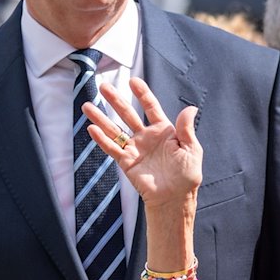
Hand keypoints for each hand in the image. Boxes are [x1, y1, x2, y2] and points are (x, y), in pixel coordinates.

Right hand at [84, 78, 202, 206]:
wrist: (175, 198)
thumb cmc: (187, 175)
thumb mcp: (192, 150)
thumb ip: (186, 129)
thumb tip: (190, 108)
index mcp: (164, 131)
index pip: (151, 107)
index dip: (142, 94)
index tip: (133, 80)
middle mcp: (146, 137)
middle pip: (128, 114)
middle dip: (116, 100)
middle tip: (103, 86)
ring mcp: (135, 149)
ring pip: (115, 130)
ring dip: (101, 118)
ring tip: (87, 105)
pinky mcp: (127, 162)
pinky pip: (112, 148)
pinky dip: (102, 139)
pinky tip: (92, 128)